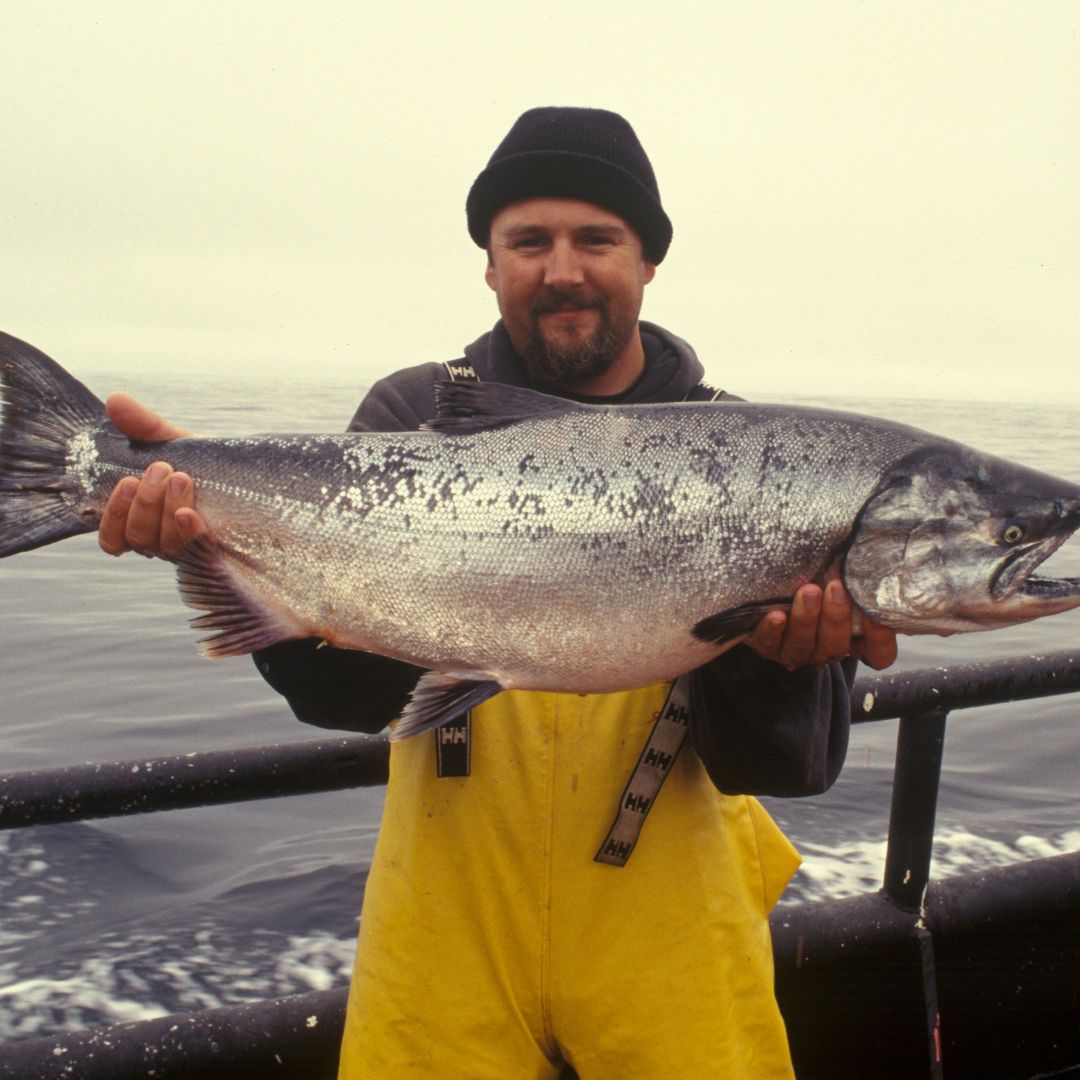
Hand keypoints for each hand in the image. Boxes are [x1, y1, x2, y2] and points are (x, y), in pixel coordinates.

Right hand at [97, 393, 207, 559]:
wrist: (258, 479)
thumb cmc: (209, 466)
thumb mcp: (176, 443)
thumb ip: (145, 426)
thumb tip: (115, 399)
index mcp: (145, 521)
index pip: (112, 539)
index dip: (113, 516)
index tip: (128, 482)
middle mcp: (163, 542)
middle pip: (139, 538)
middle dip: (146, 502)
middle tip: (161, 468)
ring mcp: (190, 551)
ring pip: (164, 545)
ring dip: (166, 510)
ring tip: (181, 477)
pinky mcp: (218, 555)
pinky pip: (196, 554)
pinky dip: (188, 532)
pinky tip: (189, 514)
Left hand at [744, 581, 897, 671]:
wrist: (765, 604)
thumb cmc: (814, 586)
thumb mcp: (835, 584)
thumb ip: (851, 577)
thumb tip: (864, 549)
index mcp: (851, 640)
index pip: (878, 654)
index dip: (879, 640)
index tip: (877, 615)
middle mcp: (824, 649)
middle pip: (835, 646)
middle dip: (836, 617)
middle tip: (836, 587)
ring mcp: (793, 651)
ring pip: (802, 643)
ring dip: (805, 618)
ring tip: (808, 591)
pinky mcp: (765, 646)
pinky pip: (767, 643)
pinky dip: (771, 630)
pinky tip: (775, 615)